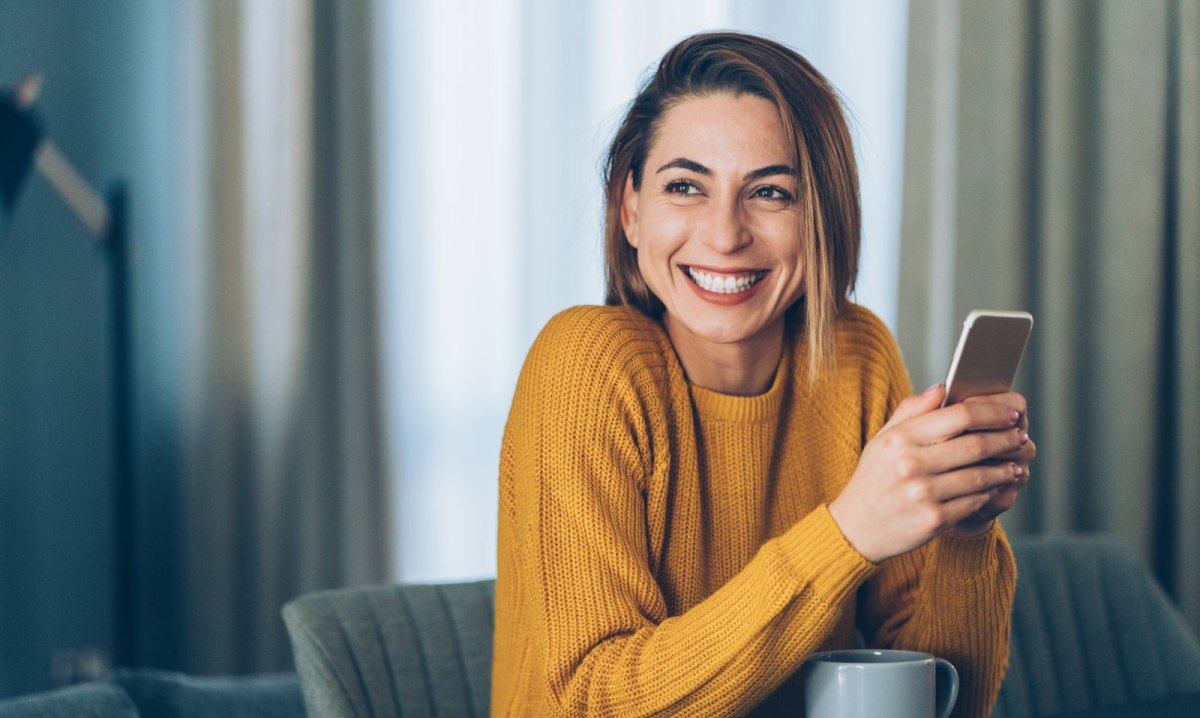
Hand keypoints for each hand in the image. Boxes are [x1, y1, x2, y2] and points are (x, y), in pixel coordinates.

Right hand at [828, 384, 1025, 562]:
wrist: (856, 528)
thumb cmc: (874, 479)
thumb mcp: (883, 440)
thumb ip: (911, 411)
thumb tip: (943, 388)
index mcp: (900, 439)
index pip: (959, 416)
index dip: (992, 412)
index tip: (1010, 414)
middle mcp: (911, 464)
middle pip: (976, 444)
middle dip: (1005, 439)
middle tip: (1019, 437)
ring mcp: (923, 494)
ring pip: (981, 476)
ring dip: (1005, 469)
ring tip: (1014, 465)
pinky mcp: (933, 520)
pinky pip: (975, 502)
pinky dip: (991, 493)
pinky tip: (996, 487)